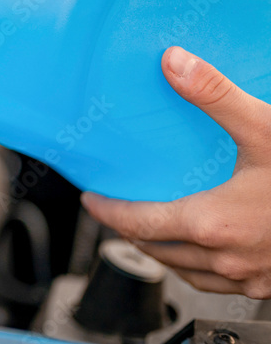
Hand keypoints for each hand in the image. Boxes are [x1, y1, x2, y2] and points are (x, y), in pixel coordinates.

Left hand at [82, 46, 270, 298]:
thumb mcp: (267, 128)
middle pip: (157, 250)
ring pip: (188, 271)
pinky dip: (201, 265)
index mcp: (212, 224)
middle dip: (131, 230)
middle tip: (116, 210)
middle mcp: (226, 259)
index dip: (108, 212)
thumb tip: (174, 62)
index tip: (91, 200)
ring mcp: (252, 278)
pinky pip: (221, 282)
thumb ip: (216, 95)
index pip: (137, 223)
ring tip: (155, 227)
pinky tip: (208, 248)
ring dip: (165, 250)